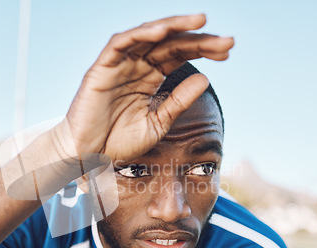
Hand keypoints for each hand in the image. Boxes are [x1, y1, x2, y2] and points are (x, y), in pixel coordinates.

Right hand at [63, 14, 233, 162]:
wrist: (88, 156)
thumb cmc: (119, 142)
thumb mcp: (157, 123)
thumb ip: (178, 102)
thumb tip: (205, 79)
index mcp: (150, 78)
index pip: (180, 56)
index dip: (204, 51)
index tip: (228, 52)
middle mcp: (137, 66)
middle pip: (170, 44)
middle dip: (199, 39)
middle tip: (227, 41)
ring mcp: (120, 65)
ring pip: (148, 36)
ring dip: (173, 27)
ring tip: (201, 22)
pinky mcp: (102, 68)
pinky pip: (121, 44)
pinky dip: (140, 35)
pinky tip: (162, 32)